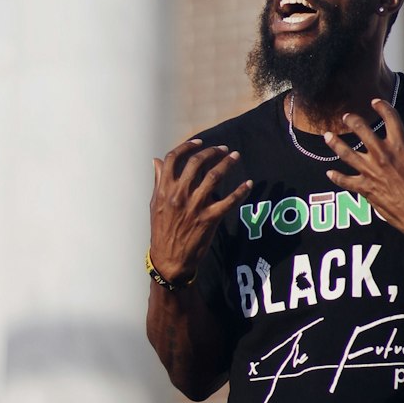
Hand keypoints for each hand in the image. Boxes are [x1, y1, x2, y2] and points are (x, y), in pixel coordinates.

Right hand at [150, 137, 252, 282]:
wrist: (169, 260)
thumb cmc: (161, 230)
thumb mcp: (155, 204)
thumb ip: (158, 181)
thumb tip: (157, 161)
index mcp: (164, 189)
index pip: (174, 159)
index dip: (188, 147)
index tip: (199, 142)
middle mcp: (179, 194)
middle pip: (197, 163)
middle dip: (212, 151)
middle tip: (223, 149)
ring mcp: (194, 206)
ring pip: (213, 177)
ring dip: (227, 164)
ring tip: (235, 157)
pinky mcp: (208, 219)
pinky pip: (228, 202)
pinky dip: (240, 192)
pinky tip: (248, 184)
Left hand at [323, 100, 403, 241]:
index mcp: (401, 146)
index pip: (390, 118)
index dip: (382, 106)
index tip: (375, 102)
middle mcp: (383, 155)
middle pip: (362, 130)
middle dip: (352, 120)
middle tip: (346, 117)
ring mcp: (372, 171)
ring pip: (347, 153)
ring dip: (335, 143)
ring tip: (327, 136)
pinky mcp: (366, 188)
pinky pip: (346, 181)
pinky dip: (336, 177)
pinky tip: (330, 173)